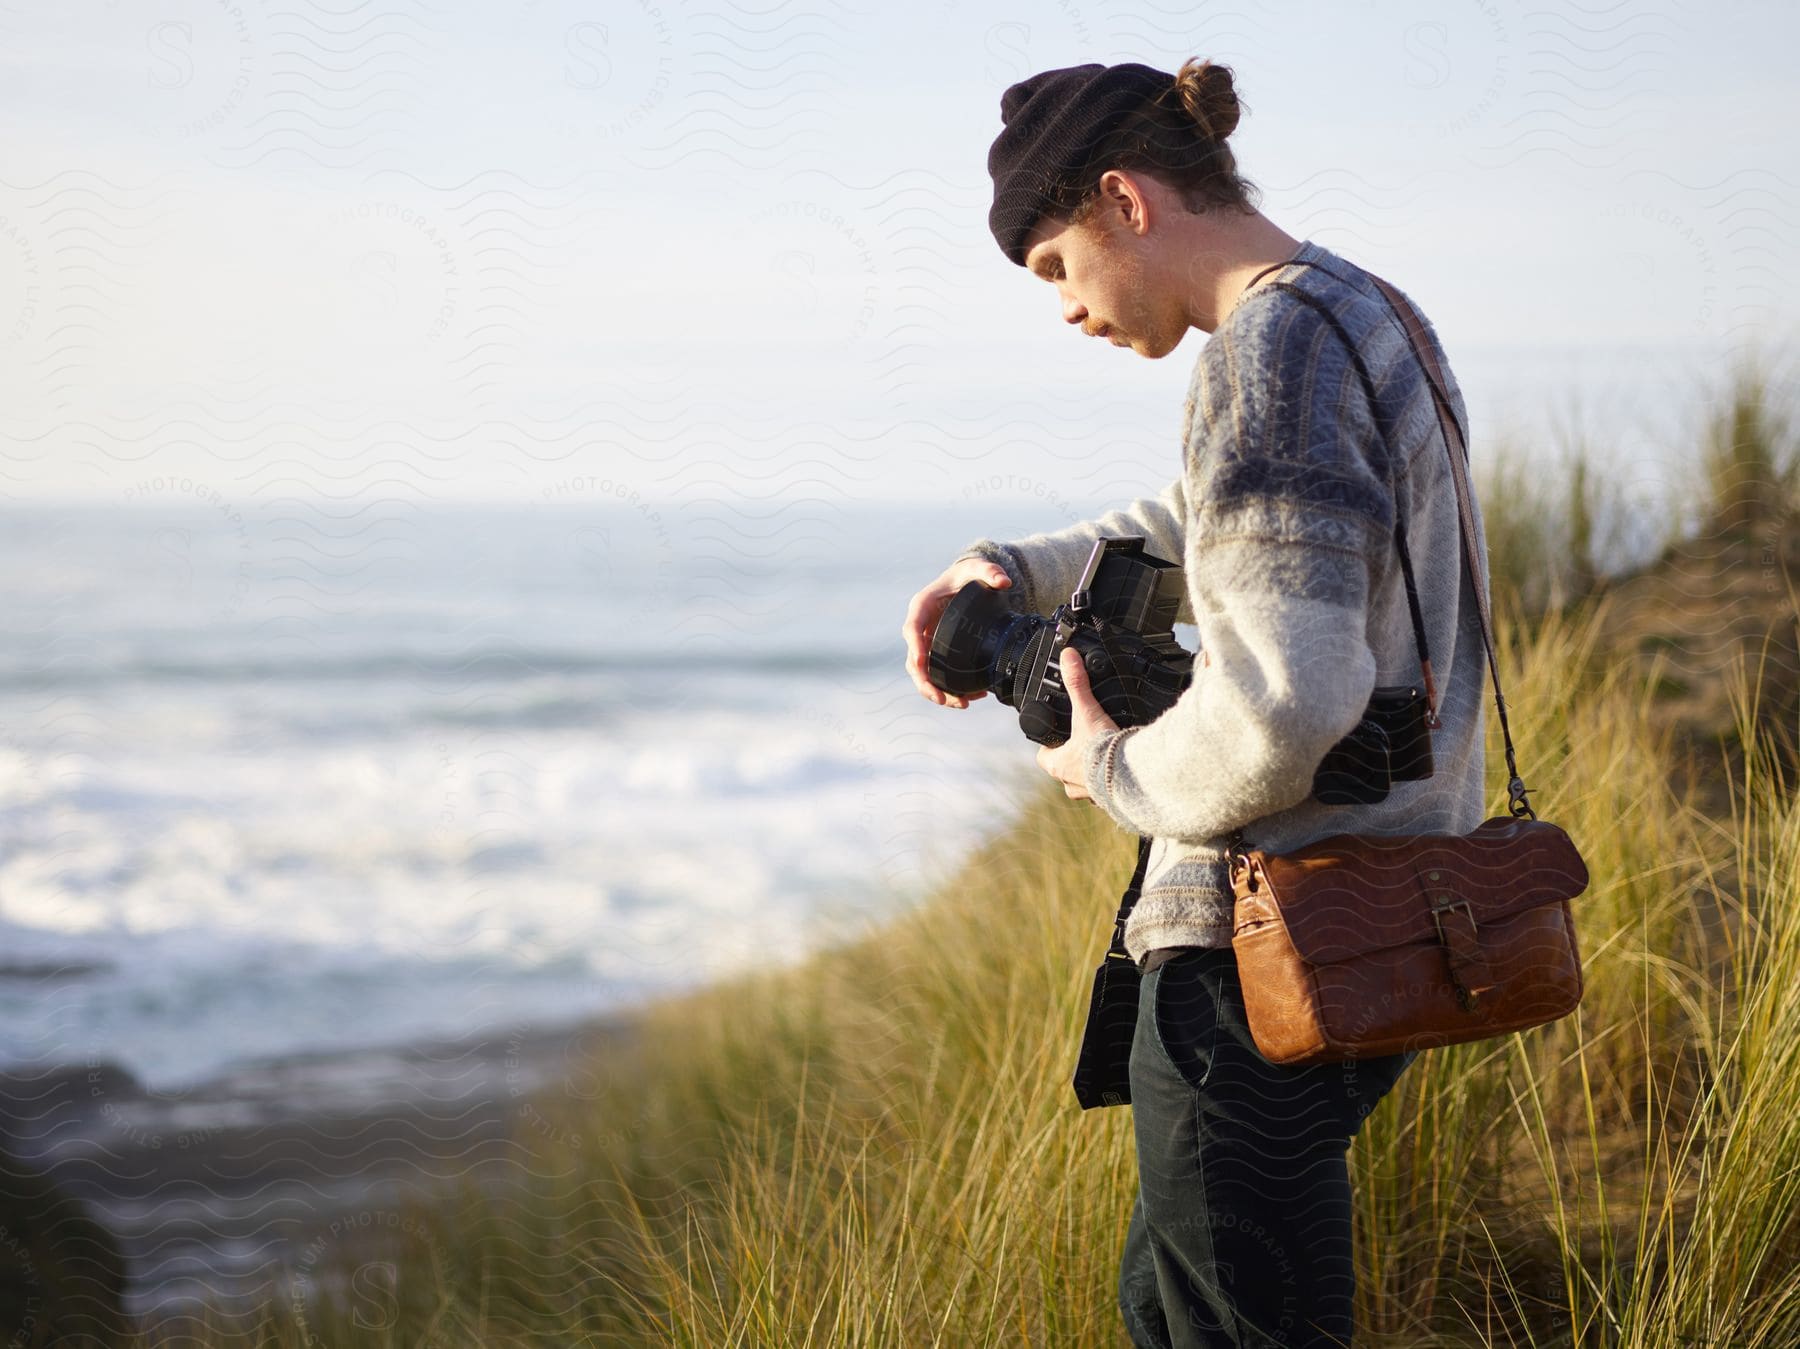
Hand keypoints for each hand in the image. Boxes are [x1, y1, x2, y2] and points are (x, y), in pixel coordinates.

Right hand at [902, 557, 1015, 707]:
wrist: (968, 583)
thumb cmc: (967, 575)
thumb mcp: (977, 568)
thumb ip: (989, 571)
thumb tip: (1003, 581)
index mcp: (922, 606)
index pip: (912, 628)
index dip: (914, 647)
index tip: (920, 663)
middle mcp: (920, 627)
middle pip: (914, 660)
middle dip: (925, 682)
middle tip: (941, 699)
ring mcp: (928, 643)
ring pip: (924, 674)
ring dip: (938, 692)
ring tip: (960, 705)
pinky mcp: (938, 653)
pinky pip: (938, 675)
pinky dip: (950, 689)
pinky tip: (969, 698)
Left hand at [1037, 645, 1120, 799]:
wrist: (1131, 778)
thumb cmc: (1103, 752)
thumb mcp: (1087, 712)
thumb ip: (1077, 684)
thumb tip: (1068, 657)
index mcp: (1059, 766)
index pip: (1044, 757)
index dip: (1048, 745)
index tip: (1055, 735)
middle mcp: (1071, 784)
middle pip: (1064, 770)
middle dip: (1073, 758)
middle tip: (1084, 742)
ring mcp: (1091, 794)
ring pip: (1085, 782)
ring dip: (1093, 770)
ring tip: (1105, 755)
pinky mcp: (1111, 799)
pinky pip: (1107, 790)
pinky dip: (1112, 779)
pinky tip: (1121, 767)